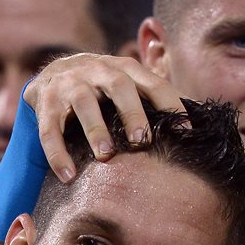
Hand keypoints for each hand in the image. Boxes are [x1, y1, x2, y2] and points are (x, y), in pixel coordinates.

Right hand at [25, 53, 185, 181]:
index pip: (153, 83)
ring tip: (105, 155)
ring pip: (83, 103)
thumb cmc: (102, 87)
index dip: (170, 104)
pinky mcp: (44, 100)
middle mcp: (97, 70)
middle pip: (119, 86)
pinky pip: (50, 128)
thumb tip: (200, 121)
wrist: (52, 74)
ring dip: (95, 129)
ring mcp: (69, 84)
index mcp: (124, 68)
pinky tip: (67, 176)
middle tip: (142, 140)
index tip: (186, 130)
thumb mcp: (128, 84)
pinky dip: (57, 153)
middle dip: (132, 112)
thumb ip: (155, 98)